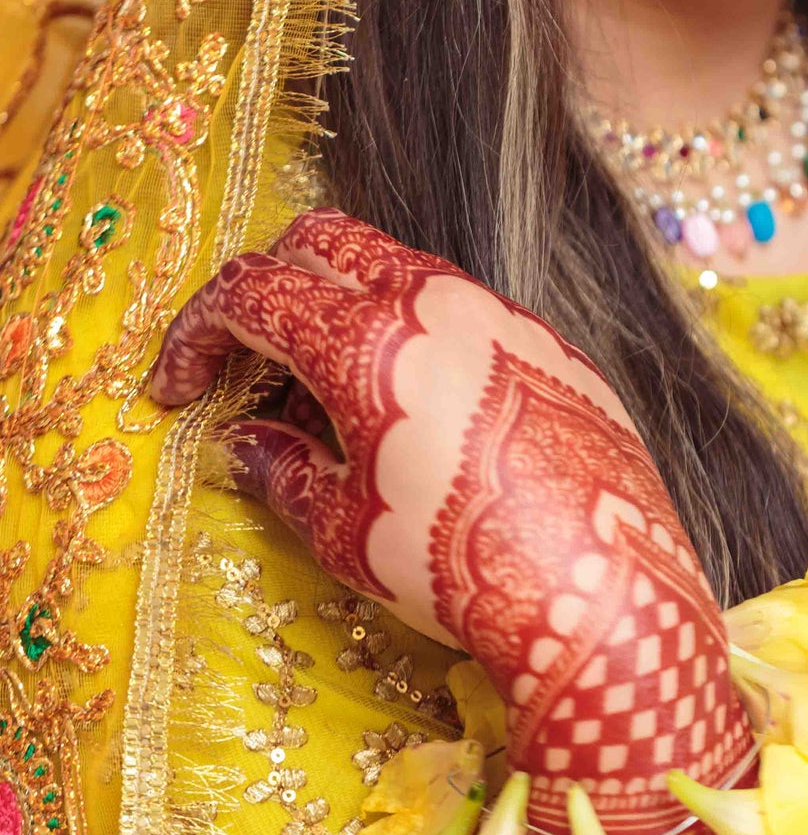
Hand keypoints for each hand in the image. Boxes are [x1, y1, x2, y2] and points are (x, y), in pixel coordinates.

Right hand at [149, 209, 756, 834]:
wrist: (603, 590)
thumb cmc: (465, 569)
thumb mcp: (347, 531)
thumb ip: (282, 469)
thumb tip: (247, 439)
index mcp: (369, 341)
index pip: (254, 291)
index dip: (197, 334)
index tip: (178, 388)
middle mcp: (436, 303)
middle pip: (319, 243)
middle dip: (263, 288)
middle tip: (242, 362)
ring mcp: (499, 313)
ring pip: (393, 264)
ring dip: (338, 305)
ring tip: (322, 397)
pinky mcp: (545, 339)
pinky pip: (456, 305)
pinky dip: (408, 331)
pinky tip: (405, 409)